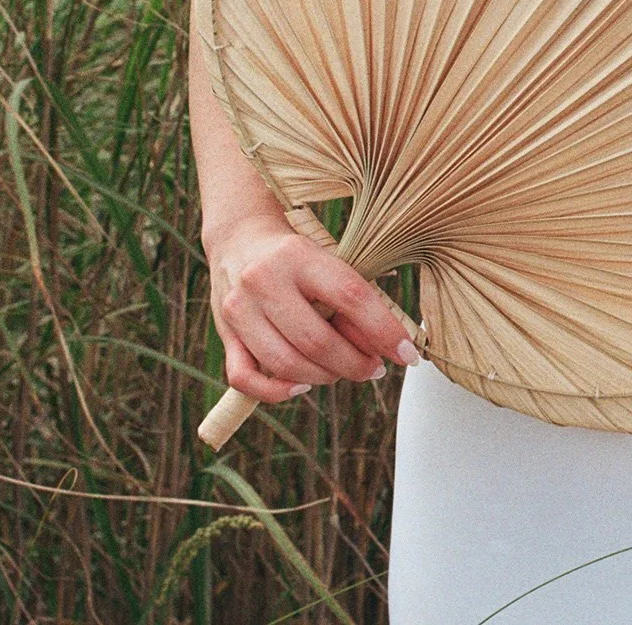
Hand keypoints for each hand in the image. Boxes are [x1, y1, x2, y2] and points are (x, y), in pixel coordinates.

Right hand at [204, 210, 421, 403]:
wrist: (240, 240)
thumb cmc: (298, 256)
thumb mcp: (329, 262)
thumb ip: (355, 301)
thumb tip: (386, 348)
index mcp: (299, 255)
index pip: (352, 297)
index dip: (384, 331)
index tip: (408, 355)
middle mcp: (264, 280)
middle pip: (317, 340)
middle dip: (355, 364)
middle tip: (373, 369)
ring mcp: (239, 308)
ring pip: (286, 363)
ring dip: (324, 378)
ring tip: (341, 372)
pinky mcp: (223, 333)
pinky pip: (245, 378)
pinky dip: (277, 392)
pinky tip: (301, 386)